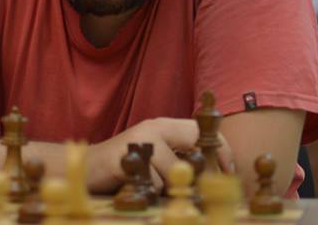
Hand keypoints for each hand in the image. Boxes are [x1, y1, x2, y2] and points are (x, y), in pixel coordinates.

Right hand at [86, 118, 233, 192]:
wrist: (88, 168)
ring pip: (173, 170)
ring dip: (169, 186)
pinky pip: (152, 182)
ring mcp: (139, 141)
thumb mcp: (158, 157)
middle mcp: (154, 128)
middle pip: (194, 144)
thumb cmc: (129, 167)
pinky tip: (137, 185)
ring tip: (153, 186)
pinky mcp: (125, 158)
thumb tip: (216, 176)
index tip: (229, 173)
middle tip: (200, 188)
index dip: (222, 152)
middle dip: (202, 171)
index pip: (203, 132)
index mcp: (165, 126)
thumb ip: (181, 159)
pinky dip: (149, 191)